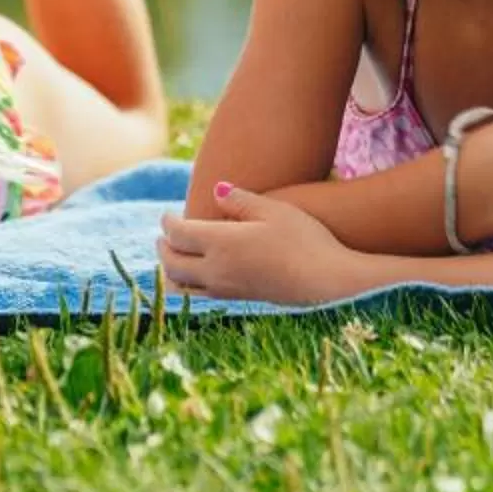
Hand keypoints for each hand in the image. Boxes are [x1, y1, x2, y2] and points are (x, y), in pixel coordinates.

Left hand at [155, 183, 370, 305]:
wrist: (329, 283)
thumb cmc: (305, 240)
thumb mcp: (274, 210)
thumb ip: (241, 200)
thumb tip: (215, 190)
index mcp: (221, 244)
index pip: (178, 234)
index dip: (167, 223)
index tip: (167, 214)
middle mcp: (217, 270)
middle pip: (173, 263)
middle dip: (163, 247)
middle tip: (163, 235)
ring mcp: (227, 290)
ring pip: (182, 285)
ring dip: (171, 270)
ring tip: (174, 257)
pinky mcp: (240, 301)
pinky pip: (200, 295)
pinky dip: (188, 284)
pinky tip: (199, 274)